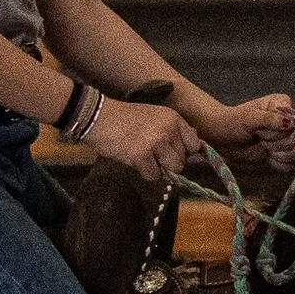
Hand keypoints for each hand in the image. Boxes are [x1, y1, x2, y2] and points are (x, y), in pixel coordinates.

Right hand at [85, 93, 204, 182]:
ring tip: (144, 157)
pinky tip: (134, 160)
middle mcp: (169, 129)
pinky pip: (154, 176)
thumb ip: (173, 132)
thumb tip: (195, 151)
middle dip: (168, 162)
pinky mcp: (142, 155)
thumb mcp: (154, 118)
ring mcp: (156, 142)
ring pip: (172, 169)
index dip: (184, 152)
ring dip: (159, 169)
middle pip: (183, 160)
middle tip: (151, 154)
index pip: (194, 143)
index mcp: (173, 118)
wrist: (99, 118)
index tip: (172, 153)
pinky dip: (145, 173)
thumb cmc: (125, 119)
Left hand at [197, 92, 294, 168]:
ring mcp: (286, 138)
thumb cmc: (232, 123)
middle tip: (258, 137)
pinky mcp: (283, 153)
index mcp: (282, 105)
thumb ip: (269, 119)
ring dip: (277, 154)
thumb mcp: (249, 118)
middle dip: (274, 143)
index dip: (277, 130)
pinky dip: (279, 164)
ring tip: (263, 147)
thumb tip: (289, 123)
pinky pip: (291, 164)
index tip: (259, 129)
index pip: (293, 122)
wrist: (221, 139)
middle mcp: (288, 120)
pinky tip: (267, 158)